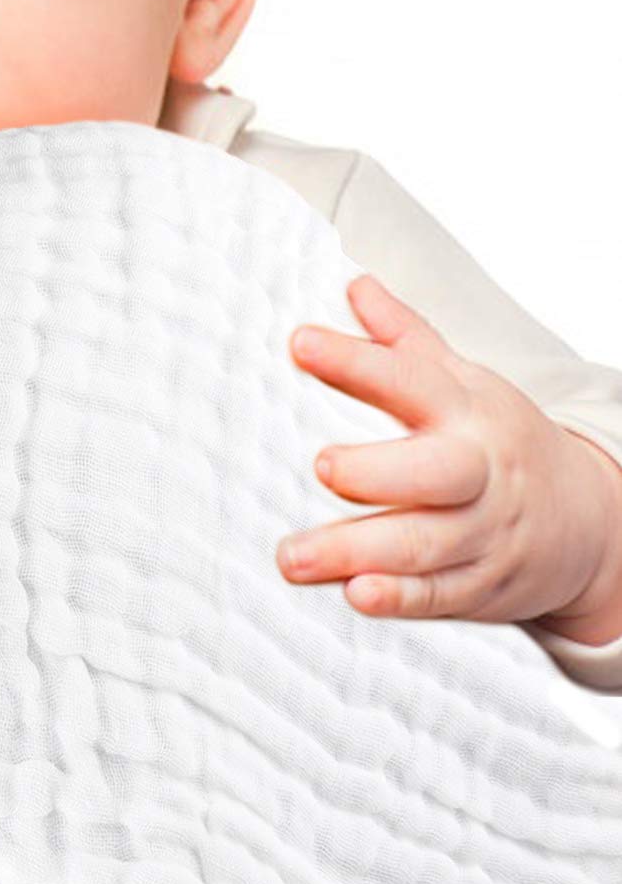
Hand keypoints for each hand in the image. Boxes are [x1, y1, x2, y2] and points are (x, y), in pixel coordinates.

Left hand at [276, 273, 621, 634]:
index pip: (410, 379)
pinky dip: (399, 598)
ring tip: (293, 555)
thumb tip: (357, 285)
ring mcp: (481, 532)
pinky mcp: (479, 586)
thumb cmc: (500, 440)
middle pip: (434, 472)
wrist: (590, 523)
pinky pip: (438, 595)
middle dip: (377, 471)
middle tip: (322, 465)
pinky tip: (356, 592)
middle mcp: (477, 471)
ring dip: (355, 550)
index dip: (356, 361)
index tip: (300, 343)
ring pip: (423, 543)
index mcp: (467, 410)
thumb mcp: (464, 381)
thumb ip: (404, 337)